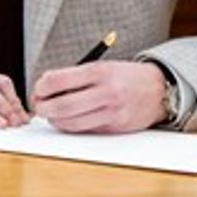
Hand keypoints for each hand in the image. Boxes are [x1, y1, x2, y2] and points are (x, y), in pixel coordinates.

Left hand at [31, 61, 168, 134]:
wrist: (158, 90)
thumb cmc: (124, 77)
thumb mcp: (101, 66)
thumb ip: (74, 76)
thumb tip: (45, 88)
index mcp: (99, 71)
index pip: (58, 80)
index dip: (41, 87)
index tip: (38, 89)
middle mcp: (106, 92)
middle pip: (62, 105)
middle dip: (44, 108)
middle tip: (39, 106)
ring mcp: (111, 112)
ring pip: (71, 122)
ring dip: (55, 120)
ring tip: (52, 114)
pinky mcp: (114, 128)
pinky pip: (85, 130)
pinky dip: (71, 126)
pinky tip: (68, 120)